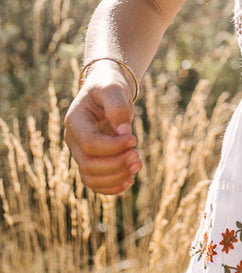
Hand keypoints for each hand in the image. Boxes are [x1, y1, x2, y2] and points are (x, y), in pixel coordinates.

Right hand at [64, 61, 142, 194]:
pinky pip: (95, 183)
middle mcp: (73, 140)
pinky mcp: (90, 160)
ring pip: (91, 178)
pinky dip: (112, 186)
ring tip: (138, 165)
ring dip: (116, 177)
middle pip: (89, 165)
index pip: (90, 143)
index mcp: (75, 121)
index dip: (113, 147)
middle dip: (116, 164)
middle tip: (138, 156)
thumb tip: (125, 134)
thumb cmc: (109, 86)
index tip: (134, 139)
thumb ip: (117, 108)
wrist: (105, 90)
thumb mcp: (113, 88)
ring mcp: (79, 152)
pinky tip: (130, 179)